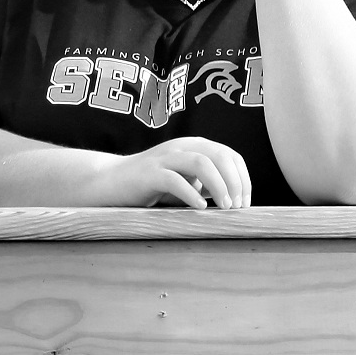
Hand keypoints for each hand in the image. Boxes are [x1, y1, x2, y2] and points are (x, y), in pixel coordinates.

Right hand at [101, 137, 250, 209]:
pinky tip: (199, 208)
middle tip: (236, 206)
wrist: (110, 182)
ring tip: (223, 207)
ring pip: (201, 163)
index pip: (230, 155)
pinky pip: (174, 179)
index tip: (245, 202)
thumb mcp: (185, 181)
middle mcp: (181, 147)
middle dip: (234, 182)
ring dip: (218, 185)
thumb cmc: (151, 185)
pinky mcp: (149, 174)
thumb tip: (236, 200)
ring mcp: (164, 158)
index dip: (243, 178)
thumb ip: (207, 185)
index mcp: (194, 146)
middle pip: (219, 156)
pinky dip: (191, 193)